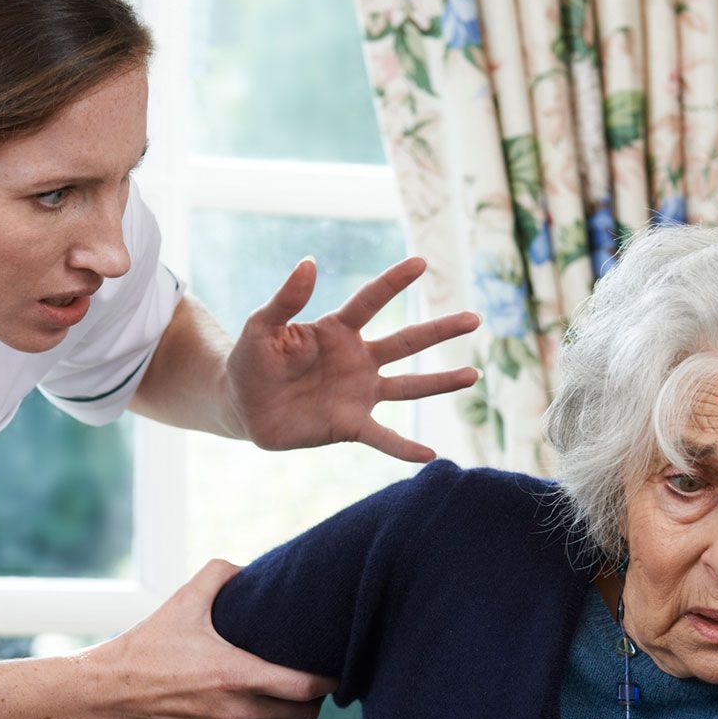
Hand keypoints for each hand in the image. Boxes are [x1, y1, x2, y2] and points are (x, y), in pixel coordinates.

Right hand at [82, 560, 337, 718]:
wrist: (108, 693)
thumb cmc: (147, 645)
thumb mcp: (183, 601)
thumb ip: (220, 574)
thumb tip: (249, 567)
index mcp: (237, 676)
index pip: (306, 689)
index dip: (330, 680)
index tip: (340, 667)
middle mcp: (237, 711)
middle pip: (304, 715)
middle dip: (314, 698)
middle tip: (314, 676)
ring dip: (283, 707)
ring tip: (277, 682)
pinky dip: (255, 717)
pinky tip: (244, 696)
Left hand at [226, 255, 479, 461]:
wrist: (242, 406)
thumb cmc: (252, 361)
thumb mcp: (262, 326)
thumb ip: (287, 299)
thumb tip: (309, 263)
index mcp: (337, 330)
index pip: (371, 301)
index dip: (394, 282)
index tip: (421, 263)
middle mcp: (357, 359)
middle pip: (407, 341)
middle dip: (440, 330)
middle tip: (475, 318)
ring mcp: (359, 393)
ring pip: (409, 386)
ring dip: (441, 382)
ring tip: (473, 375)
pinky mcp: (350, 425)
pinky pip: (383, 437)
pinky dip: (405, 448)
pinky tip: (430, 455)